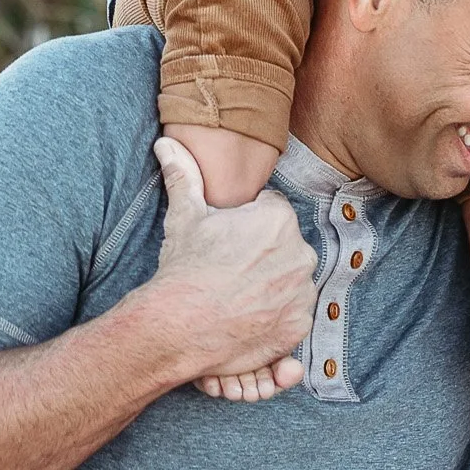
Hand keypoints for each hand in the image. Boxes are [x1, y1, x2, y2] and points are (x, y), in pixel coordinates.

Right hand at [142, 138, 318, 389]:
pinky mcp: (299, 325)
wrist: (178, 328)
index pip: (272, 211)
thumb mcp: (184, 216)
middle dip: (264, 253)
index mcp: (279, 219)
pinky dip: (276, 315)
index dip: (248, 224)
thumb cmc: (184, 268)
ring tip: (238, 294)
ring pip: (290, 279)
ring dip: (273, 284)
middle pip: (285, 245)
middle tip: (231, 269)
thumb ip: (183, 175)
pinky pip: (293, 313)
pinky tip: (248, 315)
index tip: (228, 241)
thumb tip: (166, 142)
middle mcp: (301, 253)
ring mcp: (302, 293)